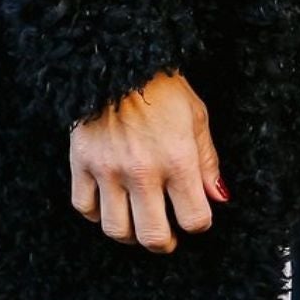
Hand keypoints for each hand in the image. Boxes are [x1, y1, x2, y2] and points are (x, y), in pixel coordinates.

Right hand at [69, 69, 229, 252]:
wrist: (118, 57)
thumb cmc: (161, 85)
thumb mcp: (196, 116)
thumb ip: (207, 161)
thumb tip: (218, 198)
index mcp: (177, 158)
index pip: (194, 219)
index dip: (199, 223)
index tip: (195, 214)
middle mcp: (142, 170)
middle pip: (154, 236)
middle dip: (165, 242)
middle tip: (167, 232)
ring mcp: (108, 168)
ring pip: (116, 230)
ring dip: (131, 234)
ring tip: (138, 221)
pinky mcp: (81, 162)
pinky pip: (84, 208)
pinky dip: (97, 213)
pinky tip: (110, 201)